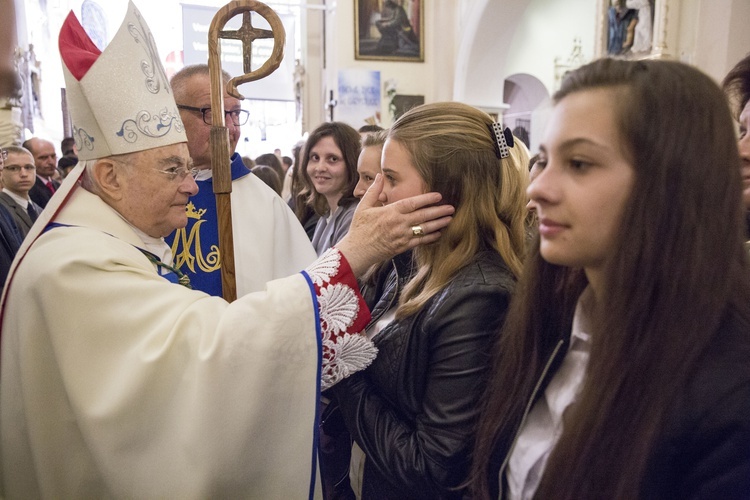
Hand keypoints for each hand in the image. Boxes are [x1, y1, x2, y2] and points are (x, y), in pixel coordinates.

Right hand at [336, 174, 453, 275]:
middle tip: (451, 208)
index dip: (426, 199)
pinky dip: (431, 237)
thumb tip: (381, 176)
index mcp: (390, 212)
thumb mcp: (363, 206)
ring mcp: (401, 236)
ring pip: (424, 229)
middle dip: (438, 212)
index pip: (412, 203)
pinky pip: (420, 241)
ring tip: (449, 219)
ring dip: (438, 224)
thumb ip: (374, 191)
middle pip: (423, 216)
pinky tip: (439, 233)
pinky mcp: (402, 247)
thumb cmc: (359, 228)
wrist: (357, 251)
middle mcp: (398, 224)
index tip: (438, 196)